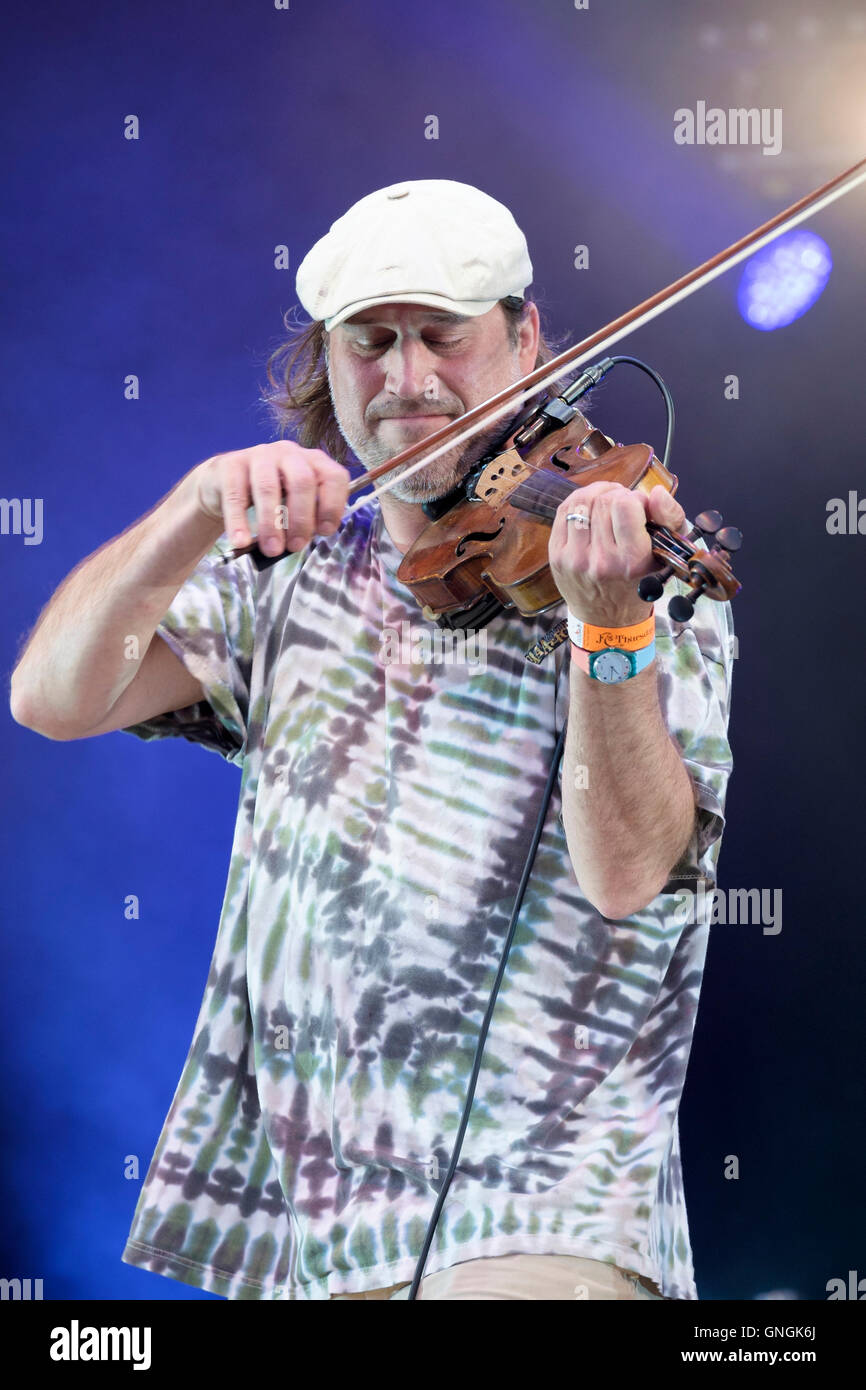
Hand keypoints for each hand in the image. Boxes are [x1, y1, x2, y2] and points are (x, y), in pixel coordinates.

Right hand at [193, 442, 350, 555]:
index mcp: (312, 461)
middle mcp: (288, 453)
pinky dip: (238, 522)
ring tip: (271, 550)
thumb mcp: (294, 503)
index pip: (334, 477)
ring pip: (268, 487)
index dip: (332, 505)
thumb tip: (308, 537)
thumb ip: (308, 517)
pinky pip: (235, 495)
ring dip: (271, 524)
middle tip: (296, 546)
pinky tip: (241, 541)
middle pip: (302, 481)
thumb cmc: (268, 498)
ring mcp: (258, 455)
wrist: (223, 485)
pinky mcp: (230, 465)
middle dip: (301, 518)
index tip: (325, 532)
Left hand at [548, 481, 685, 625]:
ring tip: (607, 503)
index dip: (636, 498)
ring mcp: (575, 558)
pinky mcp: (557, 555)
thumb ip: (671, 518)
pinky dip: (579, 502)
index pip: (626, 504)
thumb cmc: (639, 582)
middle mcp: (601, 561)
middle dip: (617, 495)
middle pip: (604, 500)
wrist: (607, 619)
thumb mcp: (667, 554)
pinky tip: (590, 508)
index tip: (640, 509)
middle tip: (624, 507)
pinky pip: (564, 511)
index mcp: (632, 561)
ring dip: (597, 494)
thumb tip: (655, 492)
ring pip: (582, 501)